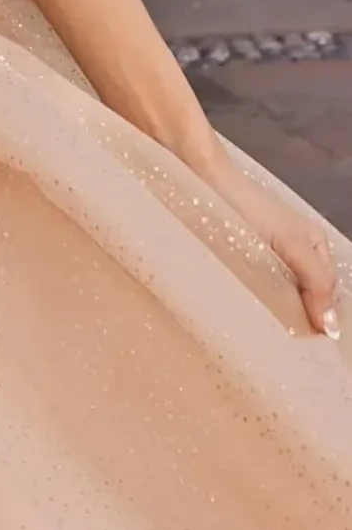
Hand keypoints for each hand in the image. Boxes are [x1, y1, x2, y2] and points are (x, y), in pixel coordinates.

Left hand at [191, 142, 341, 337]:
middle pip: (303, 300)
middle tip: (285, 353)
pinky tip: (242, 324)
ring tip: (263, 344)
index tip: (312, 352)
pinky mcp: (236, 262)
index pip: (328, 296)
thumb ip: (316, 281)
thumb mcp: (291, 242)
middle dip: (297, 323)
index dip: (323, 321)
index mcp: (315, 248)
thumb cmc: (246, 205)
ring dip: (272, 319)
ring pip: (276, 300)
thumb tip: (332, 327)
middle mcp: (293, 256)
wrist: (197, 177)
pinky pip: (250, 292)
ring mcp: (264, 260)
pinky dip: (249, 308)